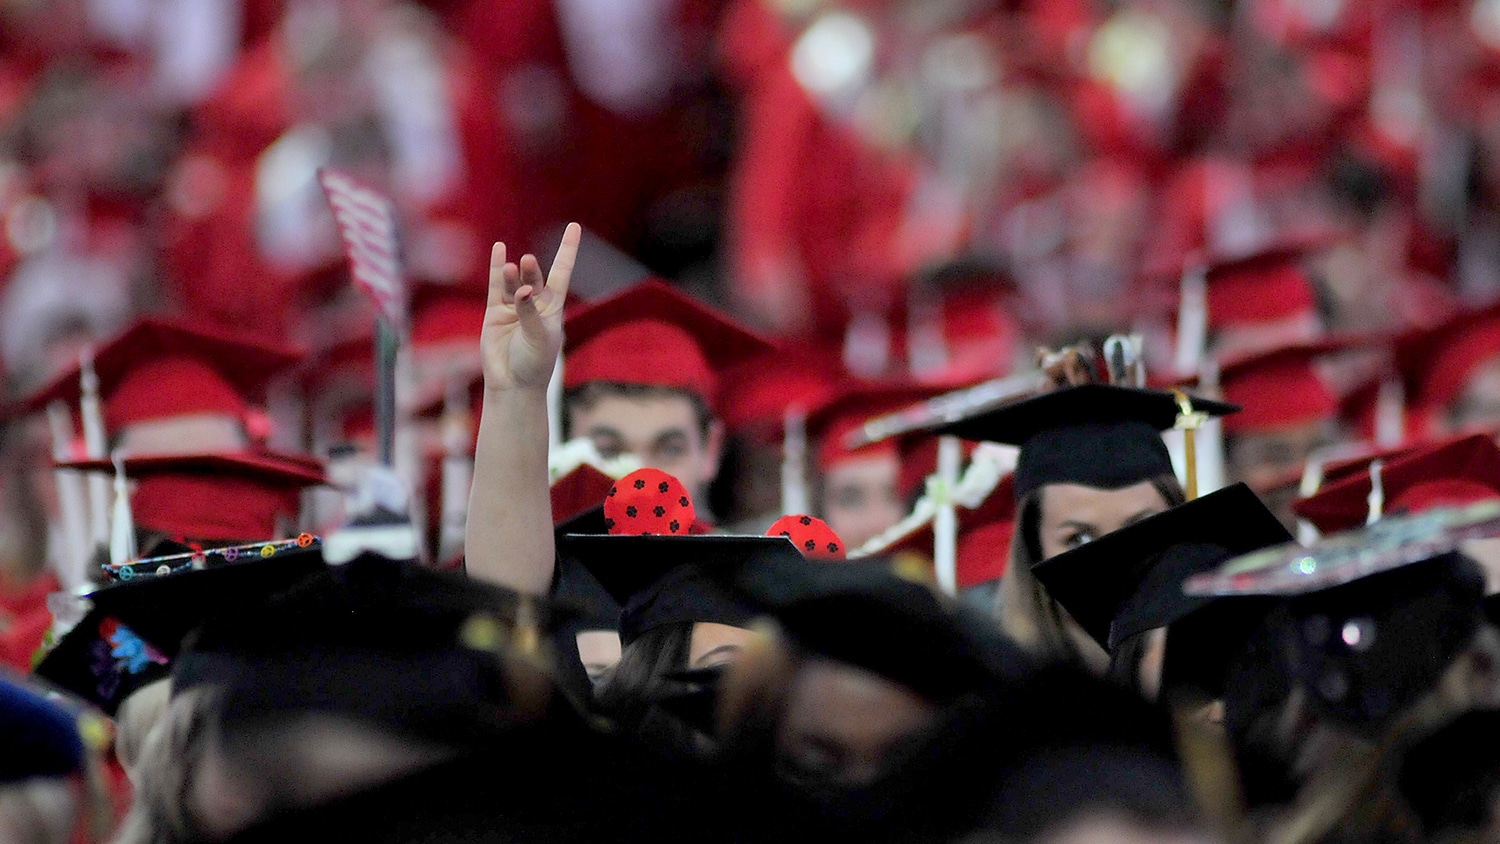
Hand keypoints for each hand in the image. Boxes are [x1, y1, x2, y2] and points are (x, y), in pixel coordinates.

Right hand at [480, 223, 579, 392]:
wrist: (513, 386)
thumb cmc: (534, 365)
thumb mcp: (539, 338)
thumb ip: (530, 313)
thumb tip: (521, 291)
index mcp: (553, 308)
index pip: (562, 272)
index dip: (568, 250)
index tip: (574, 226)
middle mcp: (534, 304)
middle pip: (535, 277)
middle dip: (532, 269)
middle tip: (528, 262)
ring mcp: (513, 307)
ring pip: (514, 282)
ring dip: (514, 274)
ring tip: (514, 267)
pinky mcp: (494, 313)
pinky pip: (496, 286)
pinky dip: (497, 268)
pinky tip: (500, 250)